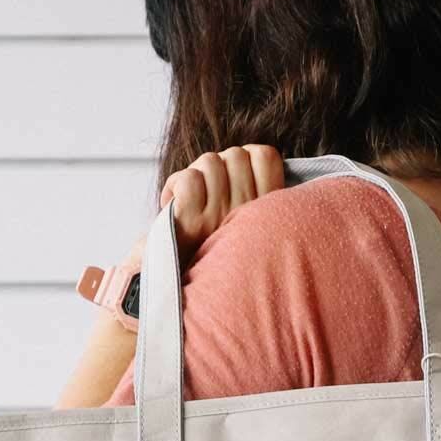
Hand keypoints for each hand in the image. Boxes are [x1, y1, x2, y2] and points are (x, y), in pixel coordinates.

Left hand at [161, 144, 285, 260]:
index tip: (237, 178)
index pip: (266, 156)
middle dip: (219, 167)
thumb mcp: (246, 223)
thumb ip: (255, 190)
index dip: (247, 157)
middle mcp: (248, 216)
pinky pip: (188, 179)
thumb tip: (250, 156)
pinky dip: (175, 185)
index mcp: (265, 213)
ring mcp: (220, 219)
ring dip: (195, 175)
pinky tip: (175, 204)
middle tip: (211, 194)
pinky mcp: (192, 223)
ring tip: (193, 200)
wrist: (178, 286)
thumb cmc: (211, 248)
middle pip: (235, 154)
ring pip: (209, 162)